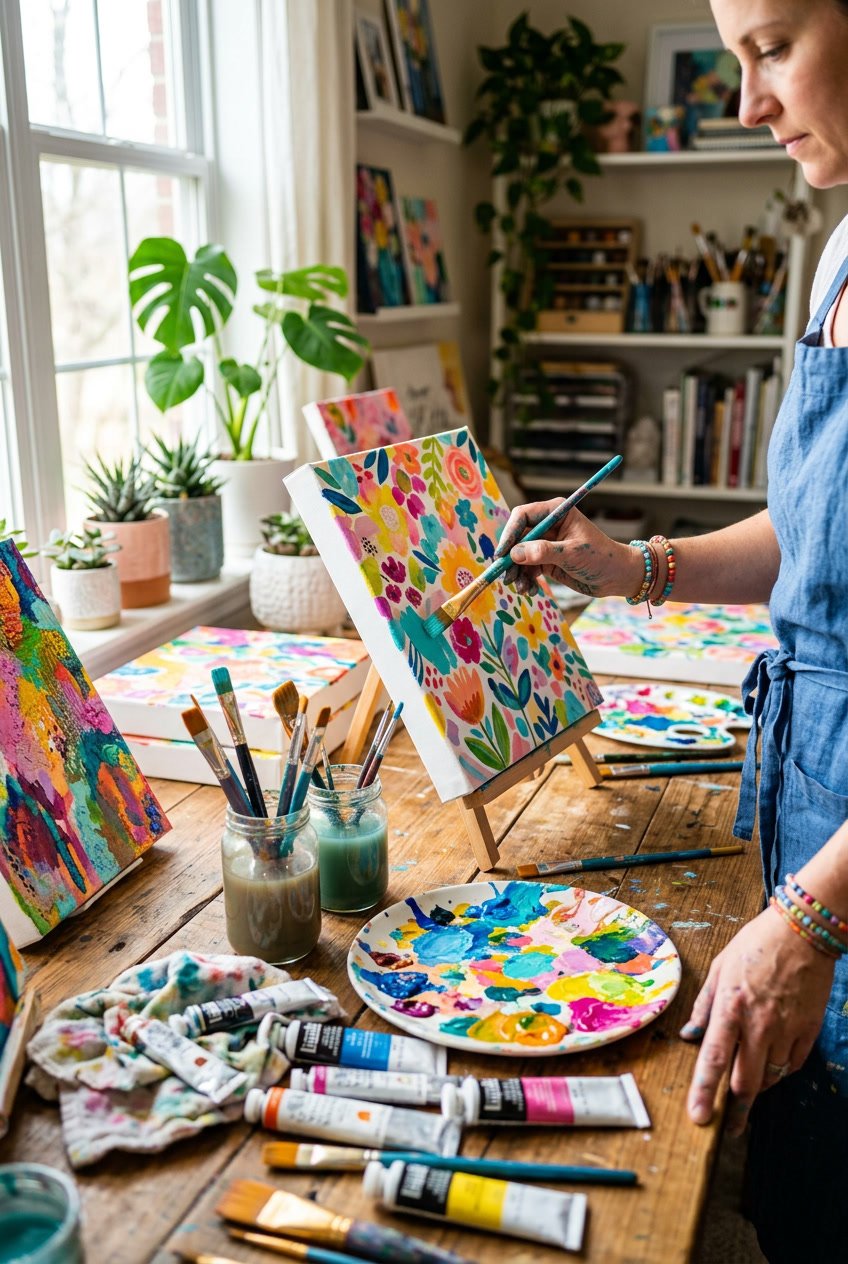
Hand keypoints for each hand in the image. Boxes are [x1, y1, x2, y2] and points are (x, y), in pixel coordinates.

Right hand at [493, 501, 641, 597]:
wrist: (617, 577)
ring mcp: (546, 543)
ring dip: (517, 572)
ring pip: (520, 556)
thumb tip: (515, 554)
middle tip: (507, 577)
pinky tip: (529, 590)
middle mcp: (548, 525)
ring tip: (521, 588)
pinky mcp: (546, 560)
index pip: (523, 517)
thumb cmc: (601, 558)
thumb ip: (544, 552)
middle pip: (517, 538)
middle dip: (511, 558)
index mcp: (556, 512)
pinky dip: (525, 579)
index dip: (509, 534)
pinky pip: (527, 568)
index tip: (502, 554)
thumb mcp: (573, 554)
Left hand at [680, 906, 833, 1136]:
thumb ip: (704, 1006)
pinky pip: (793, 1064)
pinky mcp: (809, 1030)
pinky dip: (780, 1070)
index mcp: (731, 1007)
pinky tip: (772, 1065)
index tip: (698, 1118)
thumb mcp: (720, 967)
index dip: (704, 1092)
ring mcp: (786, 1029)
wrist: (803, 932)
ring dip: (758, 1089)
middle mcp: (758, 1023)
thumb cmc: (756, 945)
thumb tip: (689, 1037)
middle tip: (728, 1124)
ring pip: (771, 1078)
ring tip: (749, 1092)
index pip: (714, 1058)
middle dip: (736, 1108)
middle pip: (746, 1081)